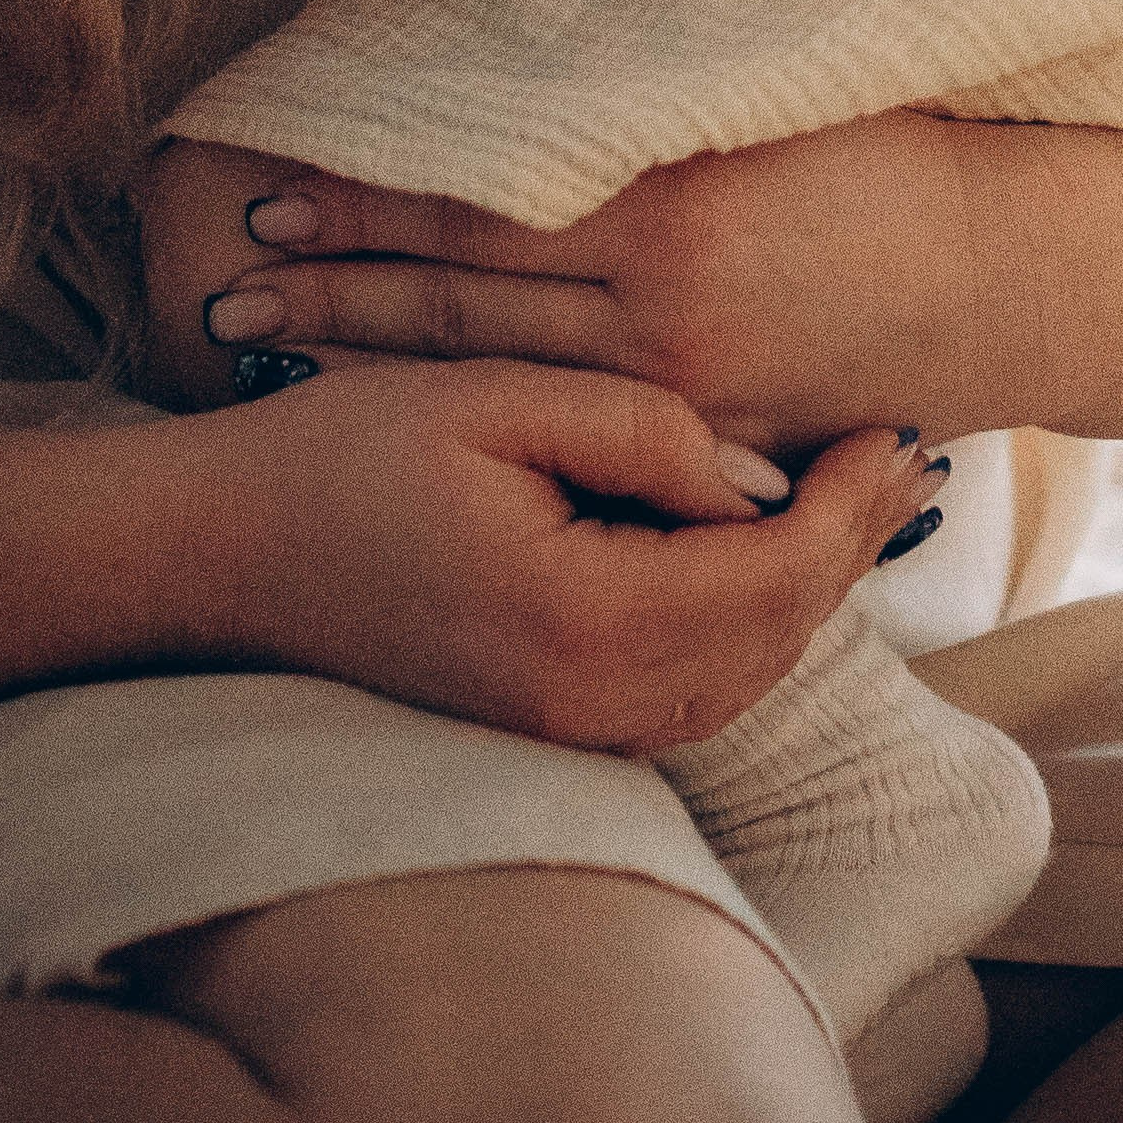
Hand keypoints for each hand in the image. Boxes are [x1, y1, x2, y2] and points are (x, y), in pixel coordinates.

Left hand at [143, 114, 1005, 455]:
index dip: (362, 203)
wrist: (1020, 274)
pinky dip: (481, 417)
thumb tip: (523, 74)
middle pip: (455, 305)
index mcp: (671, 204)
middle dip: (330, 295)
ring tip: (278, 351)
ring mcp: (685, 392)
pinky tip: (414, 415)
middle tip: (222, 286)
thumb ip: (646, 101)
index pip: (472, 204)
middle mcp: (662, 309)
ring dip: (379, 365)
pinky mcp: (714, 441)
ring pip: (495, 382)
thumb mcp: (771, 97)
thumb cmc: (900, 154)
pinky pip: (573, 434)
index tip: (266, 192)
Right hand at [159, 351, 942, 749]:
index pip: (771, 574)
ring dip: (809, 590)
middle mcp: (583, 700)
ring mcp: (562, 727)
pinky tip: (763, 552)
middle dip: (852, 545)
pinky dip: (748, 626)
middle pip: (775, 638)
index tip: (892, 422)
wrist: (219, 551)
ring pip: (742, 676)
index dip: (847, 501)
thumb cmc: (344, 453)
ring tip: (855, 494)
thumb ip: (637, 429)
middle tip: (904, 451)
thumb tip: (756, 473)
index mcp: (579, 615)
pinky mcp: (543, 721)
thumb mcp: (492, 395)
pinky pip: (687, 692)